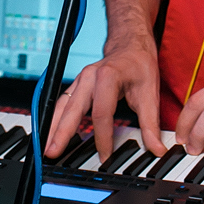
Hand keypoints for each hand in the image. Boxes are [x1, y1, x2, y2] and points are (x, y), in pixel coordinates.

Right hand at [45, 34, 164, 163]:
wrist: (130, 46)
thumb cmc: (139, 65)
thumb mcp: (150, 93)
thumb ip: (151, 124)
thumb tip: (157, 148)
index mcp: (108, 76)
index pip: (102, 112)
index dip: (103, 137)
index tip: (105, 157)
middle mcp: (89, 77)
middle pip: (72, 108)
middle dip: (61, 132)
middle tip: (53, 152)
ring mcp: (79, 81)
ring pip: (61, 106)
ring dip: (52, 127)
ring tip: (46, 148)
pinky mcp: (76, 86)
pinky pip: (62, 104)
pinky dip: (55, 120)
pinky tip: (51, 135)